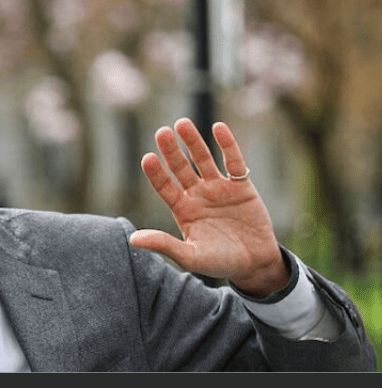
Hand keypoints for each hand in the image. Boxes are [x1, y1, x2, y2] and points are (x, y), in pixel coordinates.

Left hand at [129, 118, 288, 297]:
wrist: (254, 264)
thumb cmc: (219, 263)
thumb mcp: (190, 257)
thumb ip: (164, 244)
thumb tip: (132, 239)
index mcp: (182, 209)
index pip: (165, 187)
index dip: (156, 174)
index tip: (147, 158)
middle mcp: (197, 195)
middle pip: (180, 168)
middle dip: (171, 151)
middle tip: (161, 132)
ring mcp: (218, 188)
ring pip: (203, 159)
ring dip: (193, 142)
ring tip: (182, 123)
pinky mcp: (241, 186)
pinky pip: (233, 161)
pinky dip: (227, 145)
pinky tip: (218, 127)